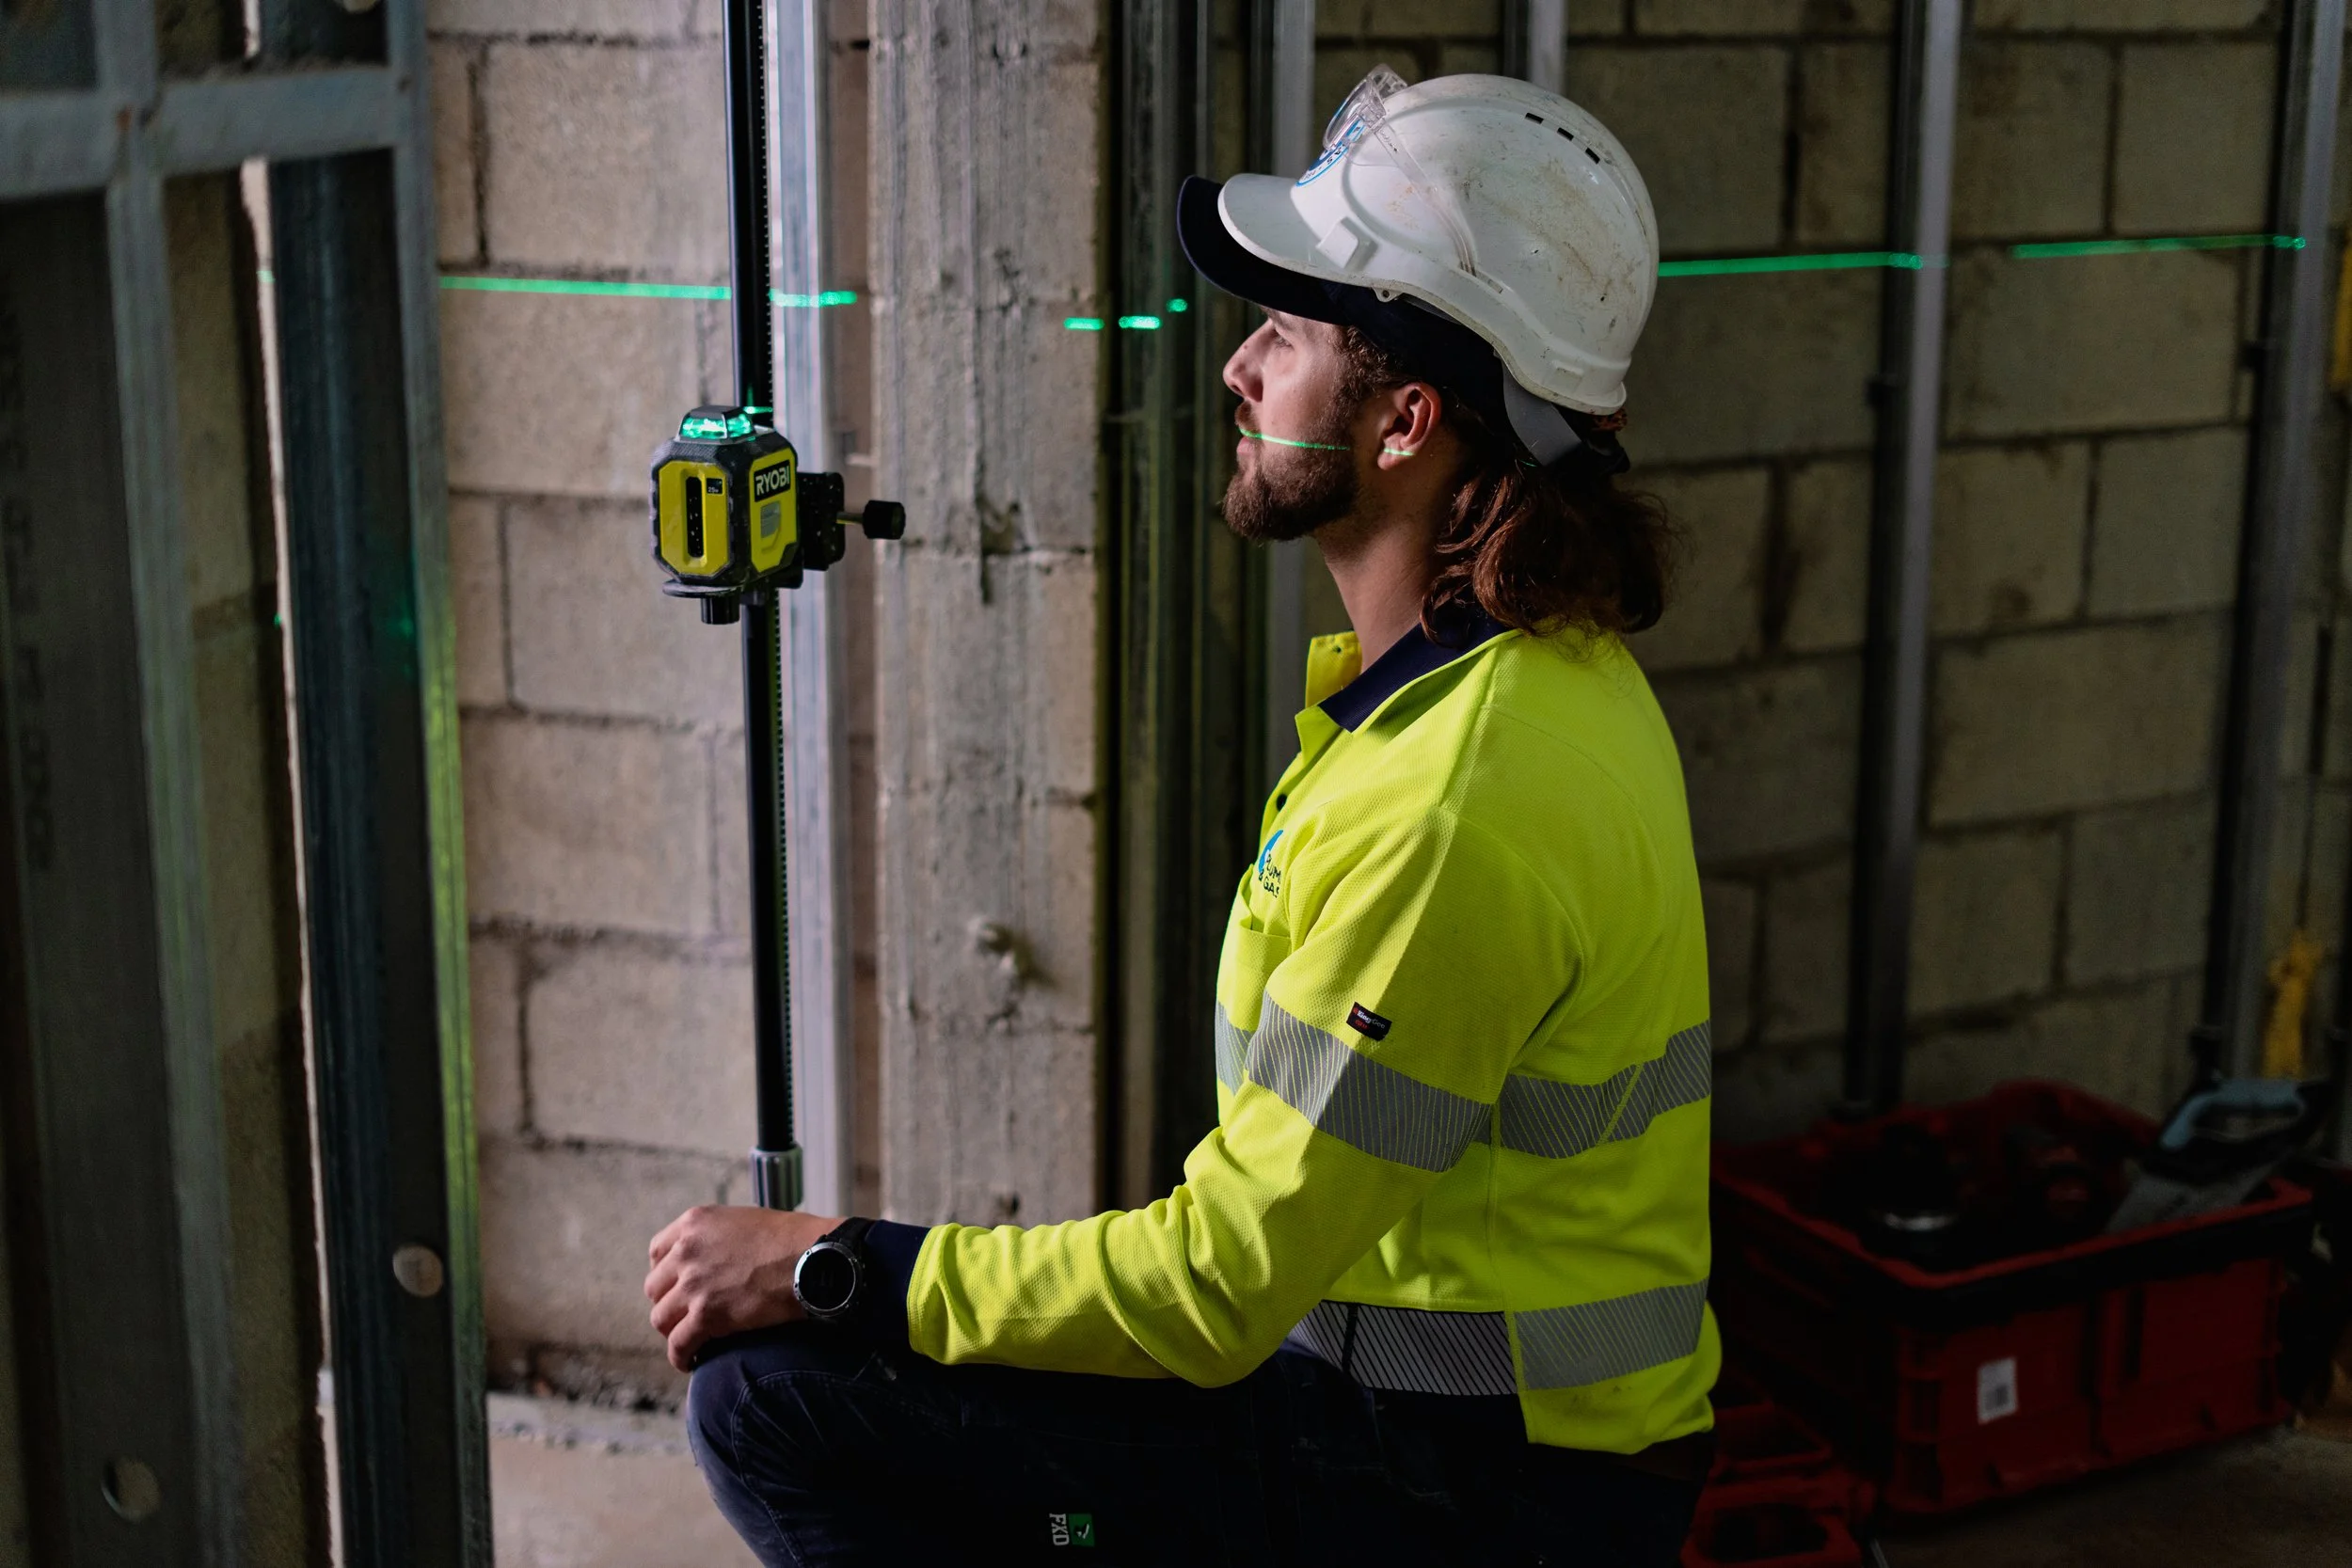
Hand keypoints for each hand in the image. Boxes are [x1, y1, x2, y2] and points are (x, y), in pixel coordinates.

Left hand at [645, 1205, 841, 1372]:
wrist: (812, 1258)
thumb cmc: (791, 1239)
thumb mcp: (743, 1221)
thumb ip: (717, 1239)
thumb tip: (715, 1261)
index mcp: (694, 1223)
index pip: (657, 1253)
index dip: (667, 1274)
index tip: (678, 1286)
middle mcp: (686, 1251)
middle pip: (655, 1288)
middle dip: (670, 1303)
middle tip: (687, 1315)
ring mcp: (693, 1284)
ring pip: (661, 1318)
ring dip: (674, 1331)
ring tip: (689, 1340)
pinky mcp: (706, 1315)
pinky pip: (679, 1345)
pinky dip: (681, 1357)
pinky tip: (691, 1363)